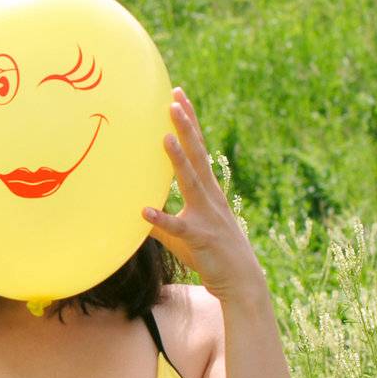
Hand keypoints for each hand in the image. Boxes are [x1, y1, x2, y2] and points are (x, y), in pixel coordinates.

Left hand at [141, 88, 265, 303]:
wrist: (241, 281)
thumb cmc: (210, 253)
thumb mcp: (182, 233)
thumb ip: (160, 221)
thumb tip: (136, 213)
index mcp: (207, 190)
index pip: (197, 148)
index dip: (188, 122)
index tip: (178, 96)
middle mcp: (209, 196)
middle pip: (197, 154)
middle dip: (186, 127)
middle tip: (174, 100)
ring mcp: (206, 215)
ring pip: (192, 181)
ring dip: (178, 159)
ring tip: (165, 138)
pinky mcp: (199, 237)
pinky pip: (178, 227)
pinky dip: (162, 219)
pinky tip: (144, 210)